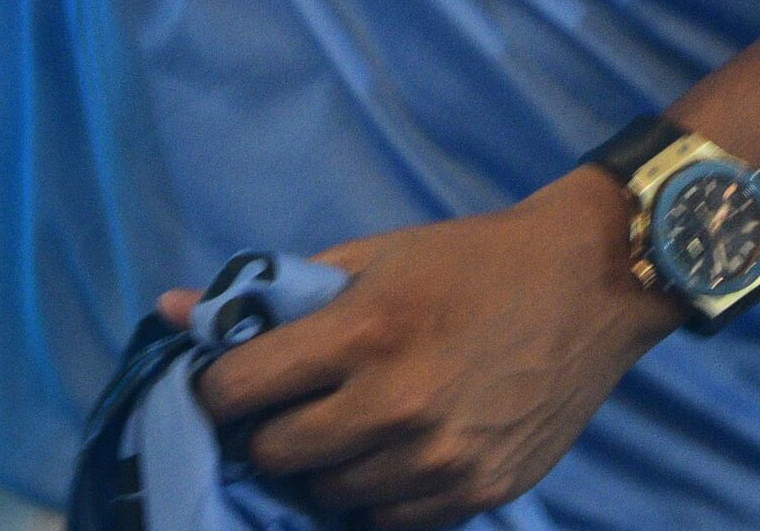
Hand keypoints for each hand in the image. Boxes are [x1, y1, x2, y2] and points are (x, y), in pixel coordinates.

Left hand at [185, 176, 676, 528]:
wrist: (590, 284)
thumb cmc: (470, 261)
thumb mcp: (371, 255)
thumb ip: (272, 291)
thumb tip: (169, 308)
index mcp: (365, 333)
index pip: (240, 390)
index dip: (217, 389)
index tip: (224, 384)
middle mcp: (399, 404)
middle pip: (276, 454)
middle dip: (266, 431)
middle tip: (286, 406)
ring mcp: (441, 458)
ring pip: (328, 494)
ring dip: (321, 465)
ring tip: (343, 424)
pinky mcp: (478, 491)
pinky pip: (389, 520)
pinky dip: (375, 492)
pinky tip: (388, 451)